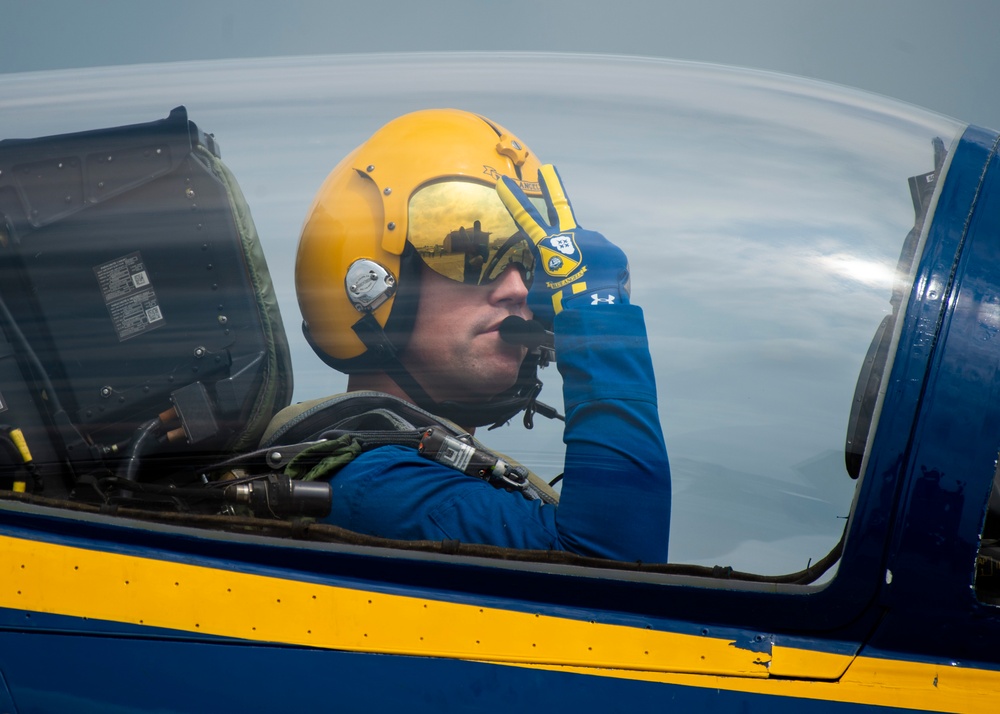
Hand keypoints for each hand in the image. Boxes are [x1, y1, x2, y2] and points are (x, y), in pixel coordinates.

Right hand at [497, 165, 629, 323]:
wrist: (593, 312)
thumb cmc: (558, 305)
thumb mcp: (538, 294)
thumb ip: (543, 278)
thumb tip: (551, 275)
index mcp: (547, 245)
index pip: (524, 217)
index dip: (513, 199)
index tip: (503, 182)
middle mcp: (571, 236)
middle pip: (559, 205)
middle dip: (552, 186)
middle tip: (548, 169)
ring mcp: (594, 241)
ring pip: (585, 250)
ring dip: (584, 263)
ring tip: (584, 286)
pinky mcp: (613, 251)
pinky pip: (603, 261)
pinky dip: (599, 272)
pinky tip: (598, 287)